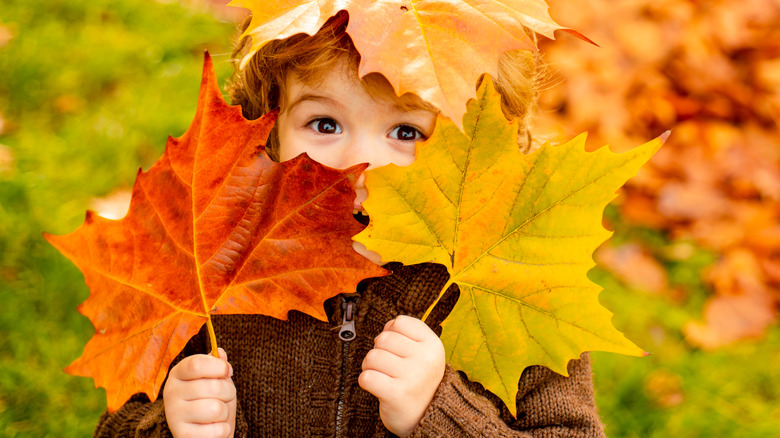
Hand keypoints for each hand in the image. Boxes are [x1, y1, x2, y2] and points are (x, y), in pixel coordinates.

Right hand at [163, 348, 235, 437]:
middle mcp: (171, 393)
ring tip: (217, 414)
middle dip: (229, 392)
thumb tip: (219, 352)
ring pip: (216, 408)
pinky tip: (213, 428)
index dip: (218, 367)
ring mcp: (174, 415)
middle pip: (213, 386)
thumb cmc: (211, 400)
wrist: (204, 431)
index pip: (197, 364)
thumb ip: (216, 365)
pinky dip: (223, 429)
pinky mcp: (183, 436)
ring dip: (225, 412)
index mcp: (178, 374)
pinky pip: (217, 429)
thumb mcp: (215, 379)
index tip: (228, 371)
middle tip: (224, 398)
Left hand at [359, 316, 445, 436]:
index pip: (400, 322)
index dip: (392, 332)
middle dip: (379, 350)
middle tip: (388, 366)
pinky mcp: (396, 394)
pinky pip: (366, 377)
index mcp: (433, 345)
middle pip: (383, 338)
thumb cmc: (418, 378)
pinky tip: (378, 387)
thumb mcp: (424, 352)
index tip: (398, 349)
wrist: (424, 416)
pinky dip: (366, 381)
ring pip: (372, 356)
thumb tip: (383, 330)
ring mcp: (412, 377)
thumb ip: (406, 334)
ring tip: (383, 376)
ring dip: (370, 366)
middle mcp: (425, 359)